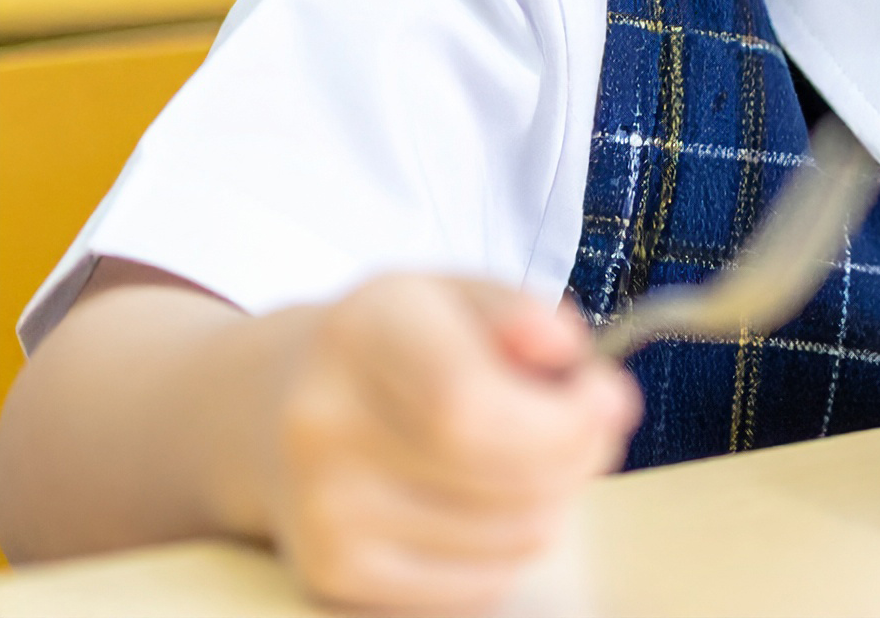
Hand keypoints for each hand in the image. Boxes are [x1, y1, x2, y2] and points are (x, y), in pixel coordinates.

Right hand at [261, 277, 640, 613]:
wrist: (270, 407)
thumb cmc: (395, 344)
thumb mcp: (456, 293)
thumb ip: (524, 314)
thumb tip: (579, 365)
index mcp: (362, 331)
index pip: (468, 403)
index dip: (561, 416)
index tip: (608, 397)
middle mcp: (325, 425)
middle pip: (507, 478)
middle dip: (579, 451)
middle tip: (586, 422)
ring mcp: (323, 514)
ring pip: (514, 539)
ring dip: (553, 499)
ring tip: (527, 455)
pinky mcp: (334, 578)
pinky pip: (483, 586)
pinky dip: (511, 548)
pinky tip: (486, 502)